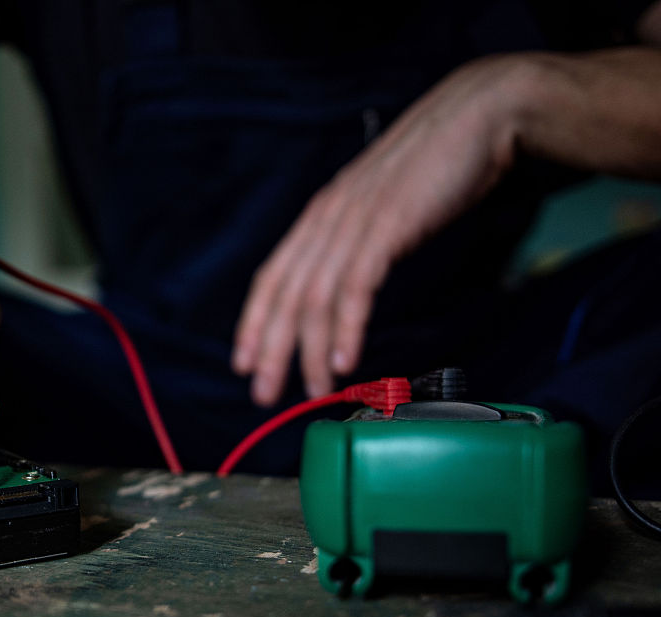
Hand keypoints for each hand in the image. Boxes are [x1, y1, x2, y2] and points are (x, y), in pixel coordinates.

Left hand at [231, 55, 527, 404]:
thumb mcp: (382, 209)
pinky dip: (347, 325)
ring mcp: (355, 220)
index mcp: (321, 215)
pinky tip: (345, 359)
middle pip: (287, 295)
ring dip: (311, 350)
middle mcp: (327, 218)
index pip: (272, 276)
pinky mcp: (388, 224)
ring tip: (314, 389)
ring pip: (317, 297)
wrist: (478, 116)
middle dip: (271, 350)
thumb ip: (358, 242)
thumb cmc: (435, 167)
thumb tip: (347, 286)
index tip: (244, 363)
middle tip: (264, 394)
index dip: (254, 322)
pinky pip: (358, 284)